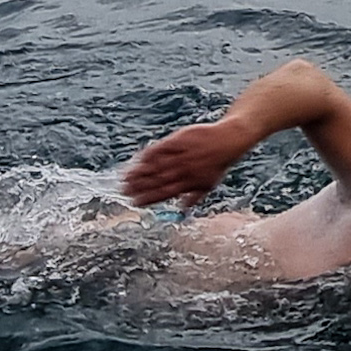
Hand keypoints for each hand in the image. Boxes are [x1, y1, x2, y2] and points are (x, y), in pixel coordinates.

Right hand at [121, 118, 257, 207]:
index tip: (135, 201)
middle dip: (140, 186)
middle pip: (157, 180)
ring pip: (157, 166)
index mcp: (190, 183)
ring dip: (140, 172)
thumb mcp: (209, 183)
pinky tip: (138, 159)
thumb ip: (194, 196)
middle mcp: (183, 170)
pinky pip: (161, 149)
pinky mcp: (178, 140)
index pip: (165, 193)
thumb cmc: (218, 164)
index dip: (149, 198)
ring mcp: (180, 155)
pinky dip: (149, 154)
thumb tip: (183, 210)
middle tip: (124, 190)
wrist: (227, 140)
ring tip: (126, 177)